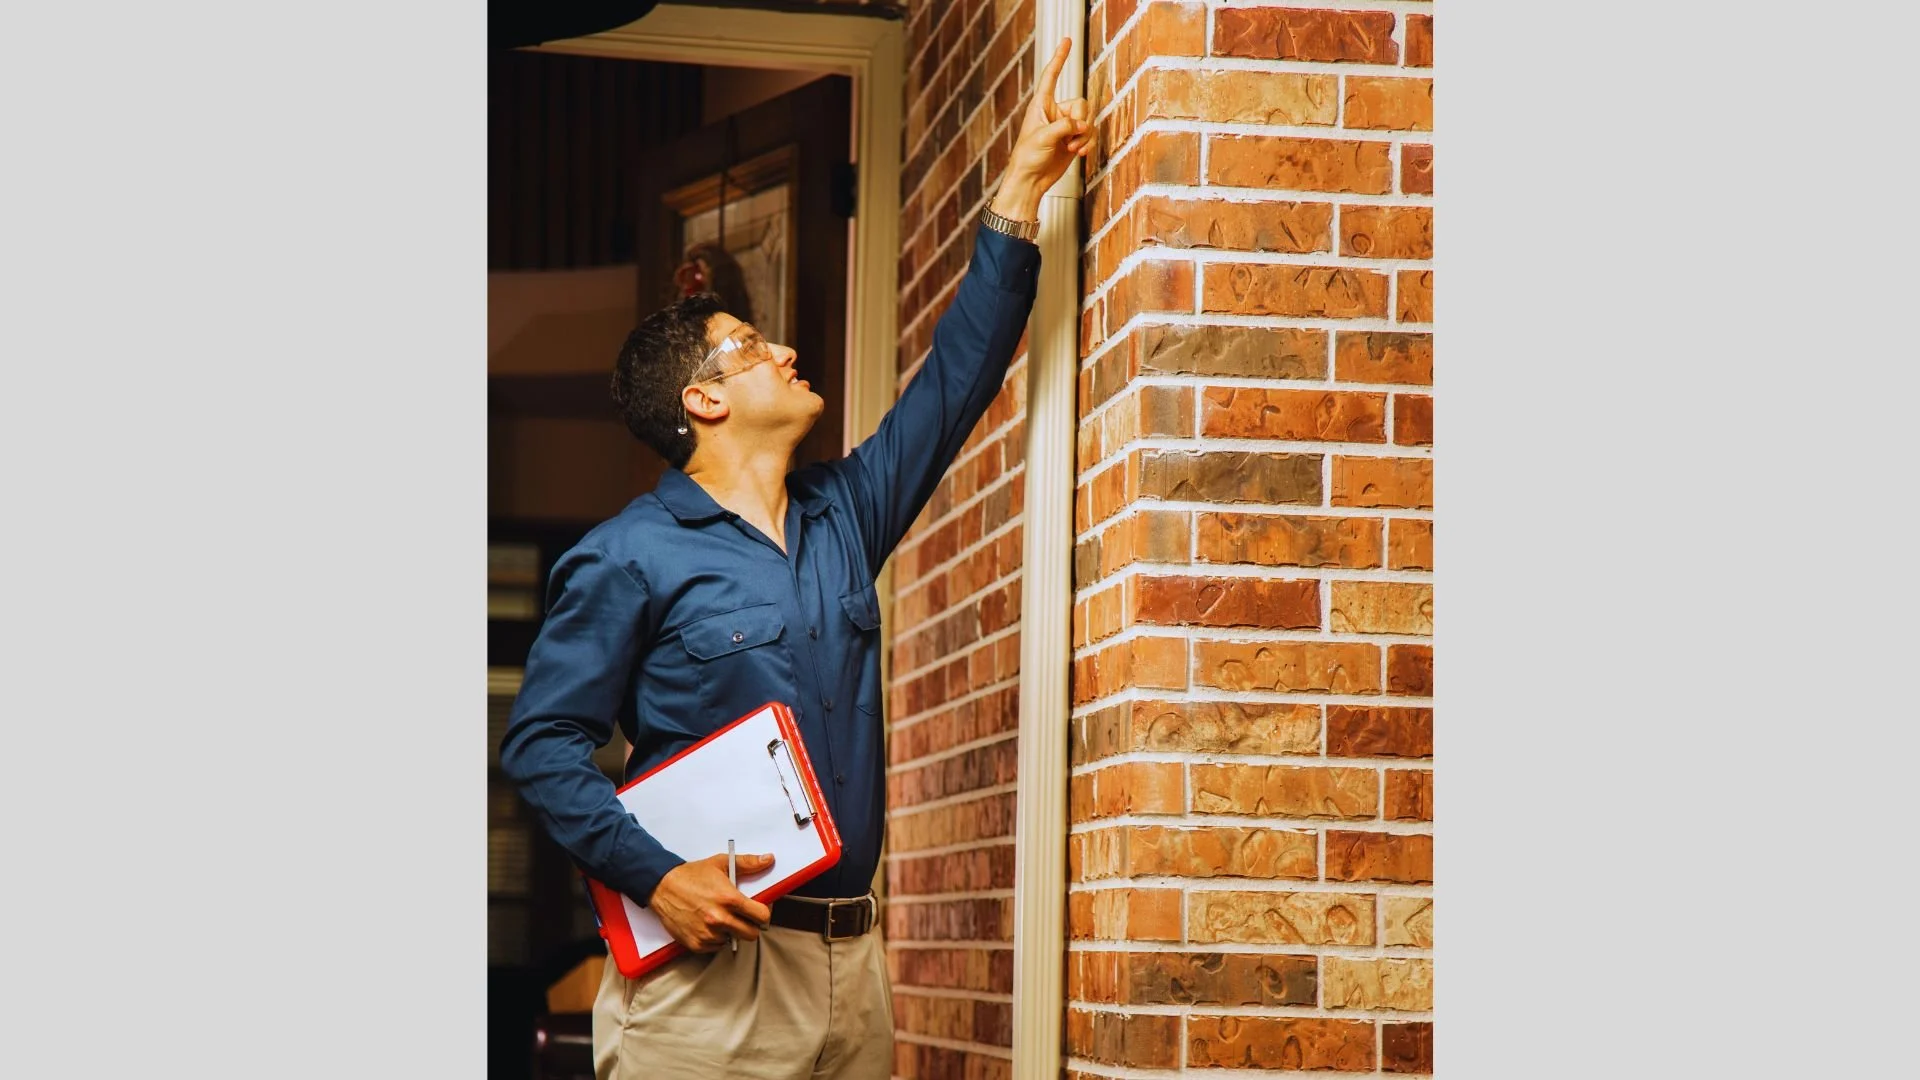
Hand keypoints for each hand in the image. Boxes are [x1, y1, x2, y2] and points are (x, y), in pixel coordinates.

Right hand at [648, 851, 773, 952]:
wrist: (662, 887)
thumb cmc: (691, 875)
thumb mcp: (721, 863)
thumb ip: (748, 863)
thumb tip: (768, 859)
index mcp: (729, 899)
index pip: (761, 917)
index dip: (763, 914)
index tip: (759, 911)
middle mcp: (719, 919)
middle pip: (752, 934)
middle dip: (751, 926)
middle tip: (742, 917)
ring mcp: (707, 934)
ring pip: (733, 941)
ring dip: (730, 932)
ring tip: (720, 917)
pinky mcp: (696, 944)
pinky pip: (716, 947)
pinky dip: (715, 939)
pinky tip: (708, 924)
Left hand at [990, 36, 1091, 221]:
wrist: (1030, 181)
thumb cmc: (1027, 158)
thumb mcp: (1042, 138)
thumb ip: (1062, 126)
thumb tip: (1081, 125)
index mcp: (1041, 105)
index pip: (1051, 76)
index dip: (1059, 58)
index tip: (1067, 40)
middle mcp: (1055, 112)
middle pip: (1081, 103)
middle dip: (1081, 121)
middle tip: (1071, 137)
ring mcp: (1065, 127)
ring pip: (1088, 120)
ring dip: (1085, 136)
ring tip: (1072, 149)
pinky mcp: (1073, 140)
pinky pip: (1090, 135)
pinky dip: (1088, 144)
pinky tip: (1078, 153)